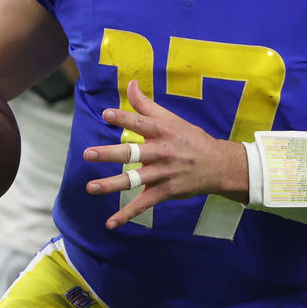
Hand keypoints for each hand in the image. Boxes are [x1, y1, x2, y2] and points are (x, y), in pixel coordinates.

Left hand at [83, 80, 247, 228]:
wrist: (218, 165)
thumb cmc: (190, 139)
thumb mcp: (172, 119)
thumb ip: (146, 105)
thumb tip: (131, 84)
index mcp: (163, 131)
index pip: (140, 123)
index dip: (123, 118)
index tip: (106, 114)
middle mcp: (162, 152)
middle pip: (133, 153)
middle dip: (109, 154)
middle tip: (88, 154)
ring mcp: (163, 174)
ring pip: (134, 180)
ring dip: (112, 184)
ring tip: (91, 187)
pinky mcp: (165, 191)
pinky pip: (144, 204)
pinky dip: (127, 215)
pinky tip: (111, 223)